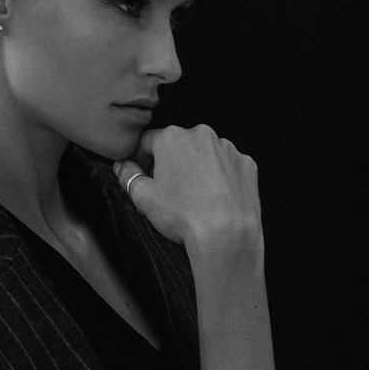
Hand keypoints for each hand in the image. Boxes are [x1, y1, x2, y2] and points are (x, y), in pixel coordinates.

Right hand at [113, 125, 261, 252]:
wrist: (226, 234)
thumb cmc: (184, 215)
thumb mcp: (144, 197)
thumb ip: (129, 177)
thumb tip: (122, 167)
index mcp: (172, 138)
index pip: (148, 142)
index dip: (142, 161)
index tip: (144, 177)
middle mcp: (202, 135)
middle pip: (179, 147)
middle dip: (172, 165)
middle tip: (170, 194)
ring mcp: (227, 149)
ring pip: (206, 155)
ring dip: (198, 170)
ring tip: (196, 199)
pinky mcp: (246, 164)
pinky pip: (229, 167)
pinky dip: (222, 179)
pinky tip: (217, 199)